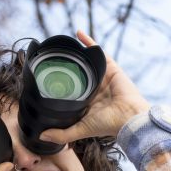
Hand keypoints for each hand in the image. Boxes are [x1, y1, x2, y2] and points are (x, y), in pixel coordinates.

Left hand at [39, 30, 150, 144]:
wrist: (129, 117)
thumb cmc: (108, 124)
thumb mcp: (81, 130)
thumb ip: (62, 134)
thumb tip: (41, 136)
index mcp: (87, 103)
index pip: (71, 91)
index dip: (60, 84)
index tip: (46, 78)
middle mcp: (94, 89)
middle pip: (77, 74)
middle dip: (66, 66)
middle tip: (51, 59)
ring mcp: (102, 77)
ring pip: (86, 62)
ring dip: (76, 53)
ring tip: (62, 45)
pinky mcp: (110, 68)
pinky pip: (98, 52)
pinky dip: (89, 42)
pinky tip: (78, 34)